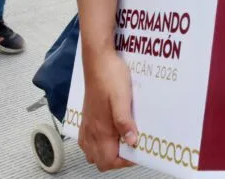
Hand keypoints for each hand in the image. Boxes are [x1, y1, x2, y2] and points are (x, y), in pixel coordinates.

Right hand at [78, 51, 137, 170]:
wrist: (98, 61)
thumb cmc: (110, 77)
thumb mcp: (123, 99)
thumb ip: (125, 122)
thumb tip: (132, 142)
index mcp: (101, 129)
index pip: (108, 161)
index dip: (124, 162)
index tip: (137, 153)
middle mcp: (91, 130)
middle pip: (100, 161)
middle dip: (116, 160)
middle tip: (131, 149)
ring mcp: (87, 125)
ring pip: (92, 152)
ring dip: (106, 154)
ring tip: (122, 143)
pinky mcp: (87, 117)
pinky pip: (87, 141)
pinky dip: (97, 145)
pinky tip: (108, 134)